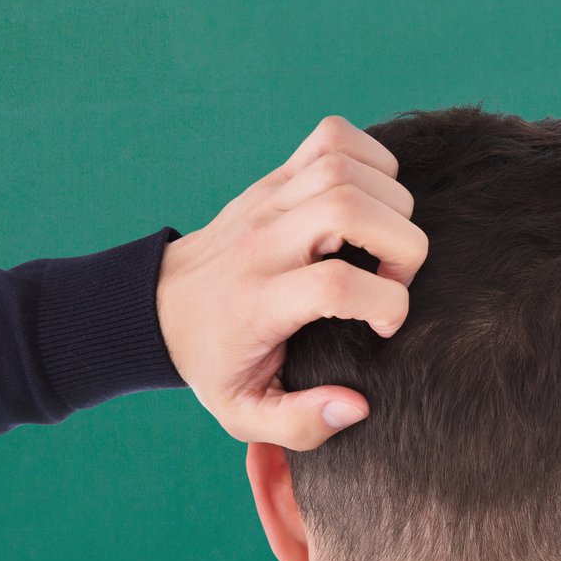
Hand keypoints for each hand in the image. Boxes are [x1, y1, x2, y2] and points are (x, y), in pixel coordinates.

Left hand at [155, 115, 427, 450]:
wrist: (160, 308)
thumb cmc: (214, 363)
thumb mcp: (243, 414)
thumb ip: (300, 424)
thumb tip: (355, 406)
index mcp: (258, 302)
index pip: (333, 284)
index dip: (384, 303)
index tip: (384, 328)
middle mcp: (263, 242)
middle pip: (348, 206)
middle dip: (401, 243)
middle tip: (393, 278)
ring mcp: (268, 201)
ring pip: (345, 166)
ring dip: (391, 201)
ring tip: (384, 244)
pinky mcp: (274, 178)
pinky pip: (334, 136)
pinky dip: (371, 158)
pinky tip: (371, 202)